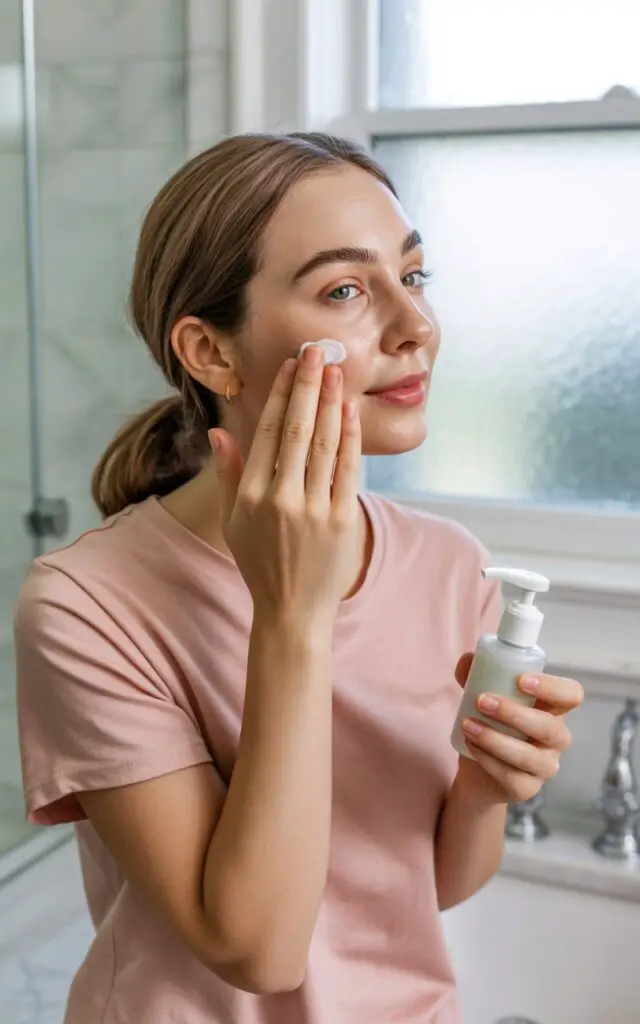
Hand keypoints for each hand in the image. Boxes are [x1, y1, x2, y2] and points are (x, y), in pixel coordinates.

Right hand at [209, 345, 360, 628]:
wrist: (292, 611)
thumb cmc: (260, 563)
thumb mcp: (232, 520)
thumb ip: (227, 474)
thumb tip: (218, 433)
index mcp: (250, 495)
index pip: (268, 432)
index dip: (281, 394)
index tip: (291, 366)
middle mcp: (280, 498)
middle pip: (297, 429)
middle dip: (308, 385)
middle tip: (317, 351)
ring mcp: (313, 510)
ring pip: (324, 444)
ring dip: (331, 403)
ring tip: (337, 371)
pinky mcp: (342, 520)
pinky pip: (348, 470)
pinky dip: (350, 438)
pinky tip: (350, 411)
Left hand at [454, 654, 583, 805]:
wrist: (475, 767)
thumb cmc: (489, 723)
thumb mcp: (481, 694)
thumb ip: (476, 674)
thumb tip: (468, 660)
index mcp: (552, 708)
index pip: (572, 695)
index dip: (552, 687)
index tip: (521, 680)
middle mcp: (556, 737)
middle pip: (550, 727)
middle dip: (514, 714)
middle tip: (482, 701)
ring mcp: (545, 765)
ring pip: (530, 756)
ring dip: (496, 739)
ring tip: (469, 725)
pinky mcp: (527, 788)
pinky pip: (512, 776)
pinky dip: (488, 759)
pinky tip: (471, 745)